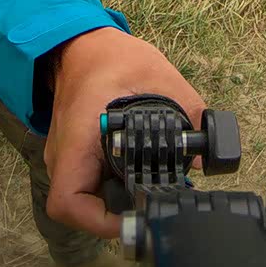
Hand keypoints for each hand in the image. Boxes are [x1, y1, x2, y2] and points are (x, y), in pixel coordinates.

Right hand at [42, 27, 206, 238]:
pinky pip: (88, 184)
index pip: (68, 202)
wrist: (82, 44)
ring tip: (151, 188)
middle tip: (153, 201)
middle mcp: (63, 154)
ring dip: (115, 201)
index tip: (135, 212)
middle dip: (116, 213)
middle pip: (79, 208)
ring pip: (84, 199)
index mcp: (77, 138)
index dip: (99, 222)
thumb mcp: (157, 75)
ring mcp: (65, 156)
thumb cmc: (111, 56)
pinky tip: (138, 174)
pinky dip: (112, 186)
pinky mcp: (74, 155)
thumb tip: (202, 156)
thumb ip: (187, 111)